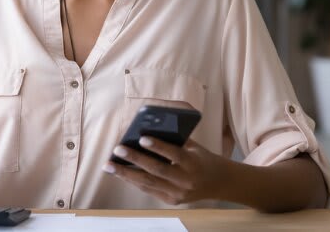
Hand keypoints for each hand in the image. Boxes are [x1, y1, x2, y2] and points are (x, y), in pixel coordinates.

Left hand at [102, 137, 230, 204]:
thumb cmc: (202, 158)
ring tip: (109, 165)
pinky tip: (121, 173)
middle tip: (117, 150)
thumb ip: (174, 140)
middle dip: (134, 160)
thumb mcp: (194, 147)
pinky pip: (149, 189)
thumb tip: (147, 128)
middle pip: (156, 170)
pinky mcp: (172, 200)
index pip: (174, 154)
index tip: (141, 137)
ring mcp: (178, 193)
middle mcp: (185, 180)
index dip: (158, 146)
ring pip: (148, 183)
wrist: (219, 183)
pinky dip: (134, 180)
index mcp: (193, 163)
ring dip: (126, 174)